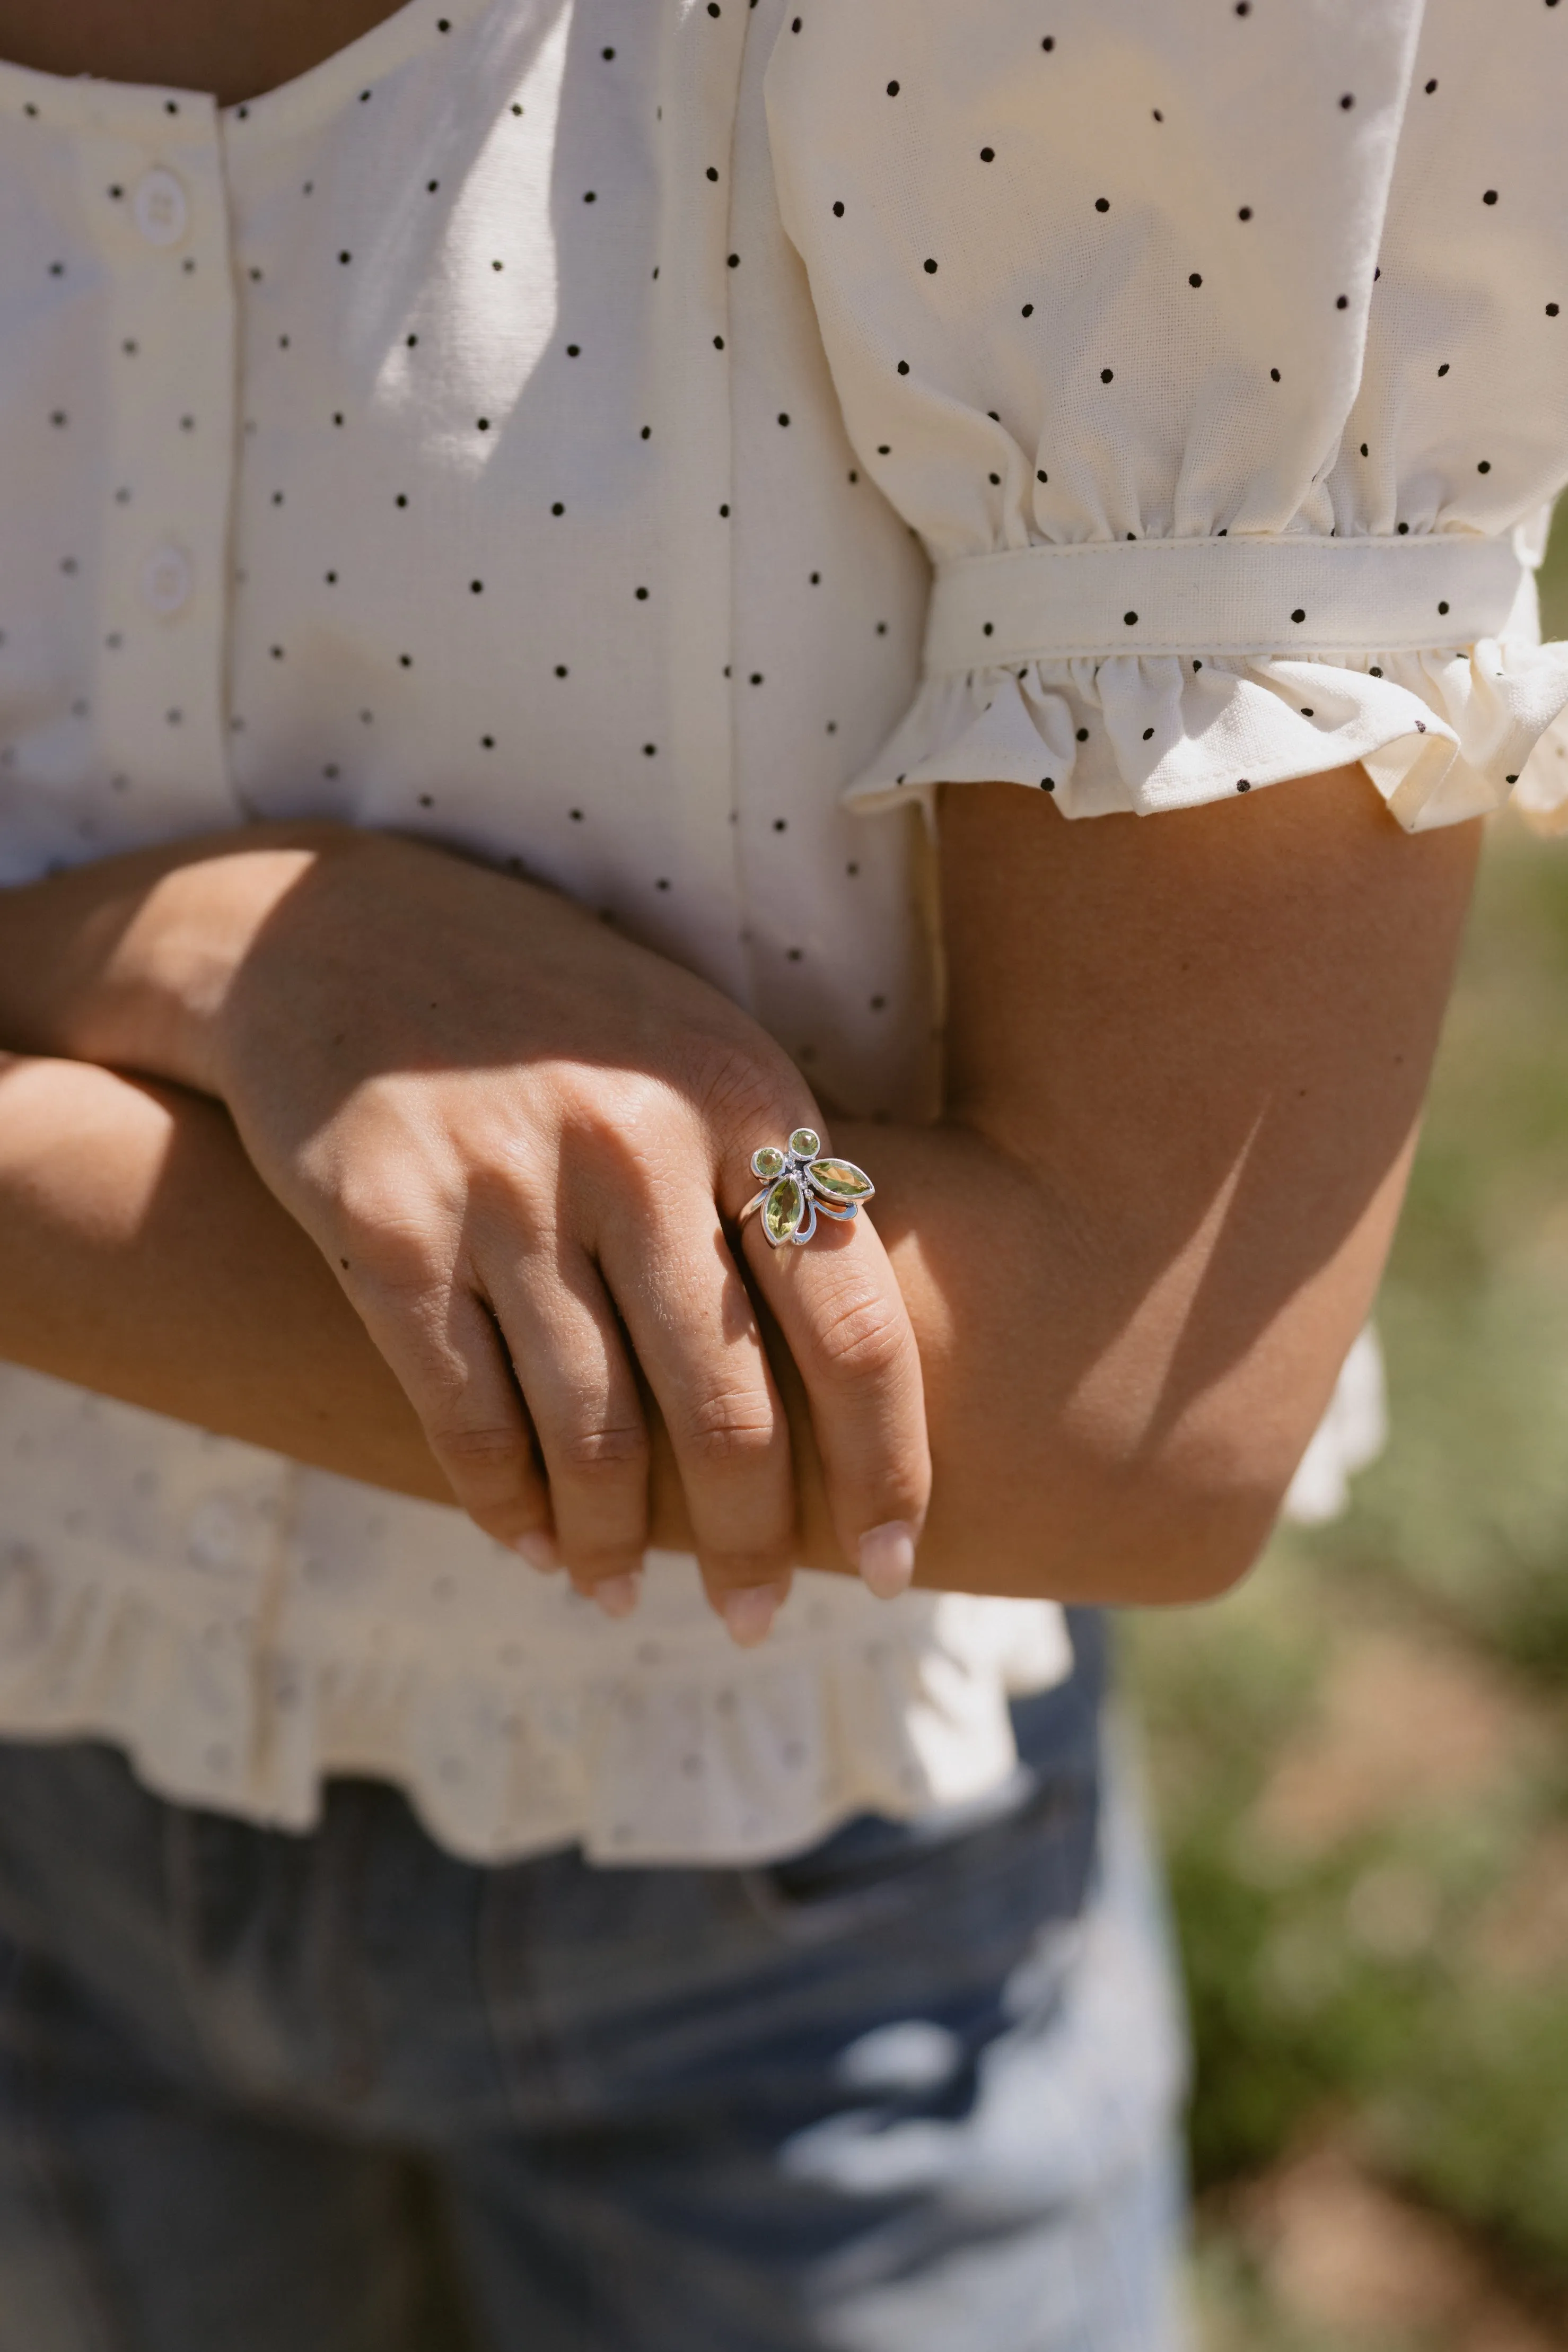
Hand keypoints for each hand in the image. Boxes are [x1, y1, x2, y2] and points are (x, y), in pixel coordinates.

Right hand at [191, 831, 928, 1638]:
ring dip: (614, 1543)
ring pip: (591, 1433)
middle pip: (725, 1410)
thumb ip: (773, 1187)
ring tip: (621, 1592)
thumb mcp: (692, 1050)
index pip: (851, 1325)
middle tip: (753, 1618)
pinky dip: (504, 1503)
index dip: (883, 1469)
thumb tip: (858, 1388)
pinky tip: (530, 1543)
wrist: (327, 932)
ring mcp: (504, 1184)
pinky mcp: (383, 1226)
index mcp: (743, 1093)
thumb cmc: (551, 1013)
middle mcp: (633, 1140)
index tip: (890, 1566)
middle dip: (748, 1546)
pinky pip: (465, 1414)